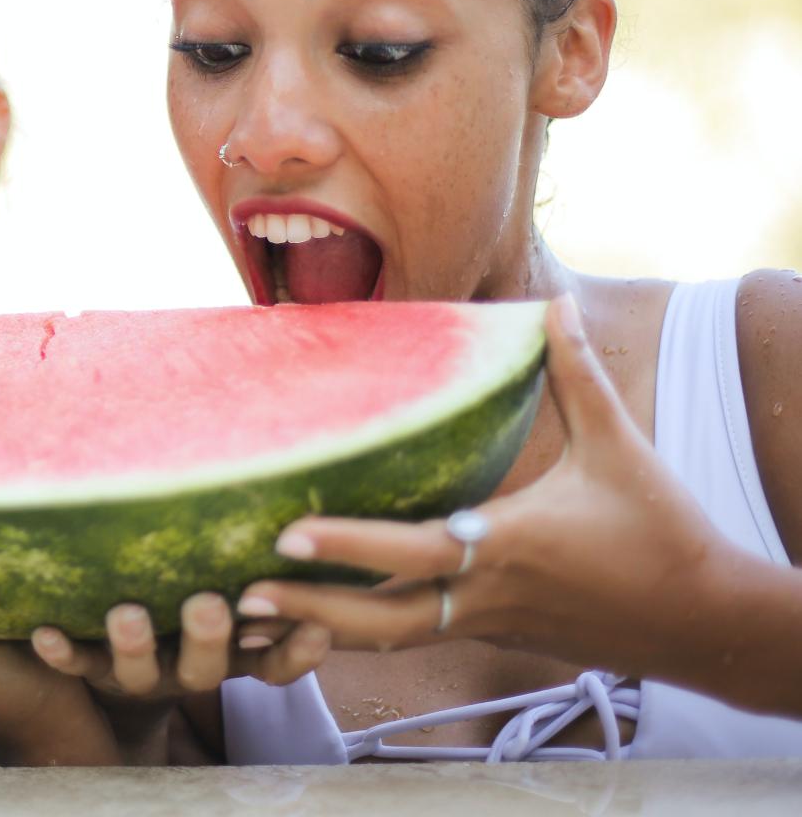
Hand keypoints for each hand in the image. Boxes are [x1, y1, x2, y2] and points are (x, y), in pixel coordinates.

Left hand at [28, 595, 327, 759]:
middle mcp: (188, 668)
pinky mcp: (94, 669)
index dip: (297, 651)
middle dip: (207, 636)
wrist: (121, 685)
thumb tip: (284, 493)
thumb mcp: (229, 598)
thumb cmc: (187, 612)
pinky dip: (62, 651)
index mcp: (230, 653)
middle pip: (205, 668)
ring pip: (139, 671)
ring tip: (127, 614)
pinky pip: (76, 664)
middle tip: (207, 605)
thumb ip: (253, 566)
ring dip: (135, 644)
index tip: (316, 626)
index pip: (274, 661)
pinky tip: (44, 632)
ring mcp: (140, 674)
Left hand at [232, 295, 732, 678]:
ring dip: (323, 632)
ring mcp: (485, 624)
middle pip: (381, 620)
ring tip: (255, 617)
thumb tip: (556, 304)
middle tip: (240, 594)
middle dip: (309, 612)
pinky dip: (362, 635)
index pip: (413, 552)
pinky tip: (318, 623)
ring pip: (390, 640)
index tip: (286, 534)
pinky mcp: (491, 635)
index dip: (349, 546)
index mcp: (506, 545)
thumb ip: (578, 375)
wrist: (705, 620)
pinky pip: (414, 639)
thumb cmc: (661, 529)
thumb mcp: (620, 447)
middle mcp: (484, 593)